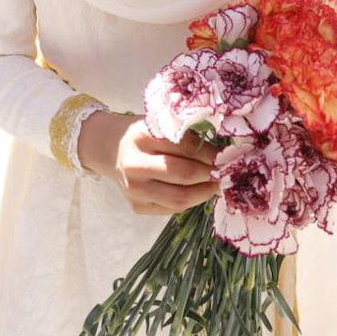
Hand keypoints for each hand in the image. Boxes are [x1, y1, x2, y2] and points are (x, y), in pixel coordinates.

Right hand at [78, 111, 218, 214]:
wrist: (110, 150)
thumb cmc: (142, 135)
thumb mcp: (158, 126)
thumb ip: (183, 138)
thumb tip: (220, 154)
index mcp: (141, 137)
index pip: (184, 147)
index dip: (210, 153)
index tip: (225, 154)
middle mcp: (135, 165)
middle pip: (183, 175)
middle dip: (210, 174)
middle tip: (225, 171)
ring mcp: (134, 190)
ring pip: (179, 198)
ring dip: (204, 192)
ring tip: (216, 184)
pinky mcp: (136, 207)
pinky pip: (172, 209)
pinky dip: (190, 201)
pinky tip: (198, 191)